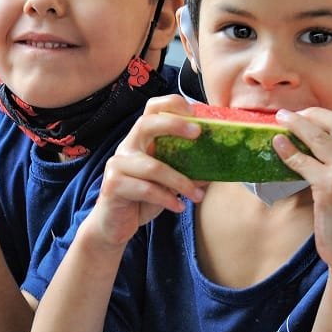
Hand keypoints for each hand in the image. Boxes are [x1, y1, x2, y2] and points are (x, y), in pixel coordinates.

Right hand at [90, 95, 205, 246]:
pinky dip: (167, 199)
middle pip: (146, 124)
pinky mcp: (113, 185)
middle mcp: (127, 148)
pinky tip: (178, 207)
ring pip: (153, 166)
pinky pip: (146, 189)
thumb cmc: (142, 200)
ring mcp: (118, 165)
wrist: (114, 226)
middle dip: (173, 125)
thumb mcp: (168, 183)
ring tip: (197, 195)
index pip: (151, 110)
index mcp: (141, 141)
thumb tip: (217, 167)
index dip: (171, 105)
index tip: (195, 112)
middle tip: (198, 133)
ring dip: (180, 181)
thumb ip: (186, 171)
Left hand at [274, 104, 331, 276]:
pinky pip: (301, 160)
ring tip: (280, 118)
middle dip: (312, 113)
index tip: (327, 114)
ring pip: (317, 135)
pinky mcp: (328, 186)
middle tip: (294, 115)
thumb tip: (330, 139)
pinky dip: (286, 149)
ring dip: (295, 123)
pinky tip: (277, 143)